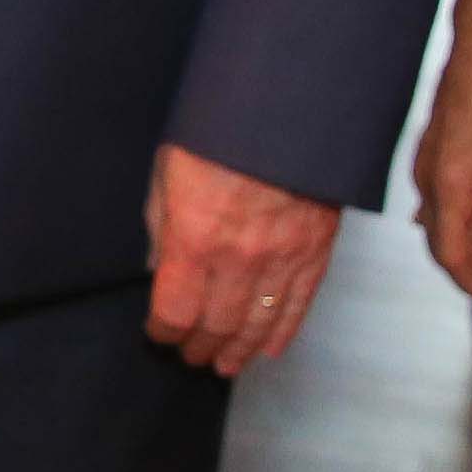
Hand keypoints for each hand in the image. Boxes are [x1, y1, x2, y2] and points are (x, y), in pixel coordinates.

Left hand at [145, 144, 342, 376]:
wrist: (288, 107)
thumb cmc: (220, 129)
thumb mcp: (169, 169)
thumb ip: (160, 224)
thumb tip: (156, 265)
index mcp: (194, 237)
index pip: (174, 310)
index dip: (164, 331)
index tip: (159, 334)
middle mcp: (239, 258)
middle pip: (216, 326)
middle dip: (200, 346)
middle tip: (192, 355)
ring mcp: (282, 259)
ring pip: (257, 325)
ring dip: (238, 350)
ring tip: (226, 364)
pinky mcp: (315, 253)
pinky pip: (297, 306)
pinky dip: (282, 333)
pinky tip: (267, 348)